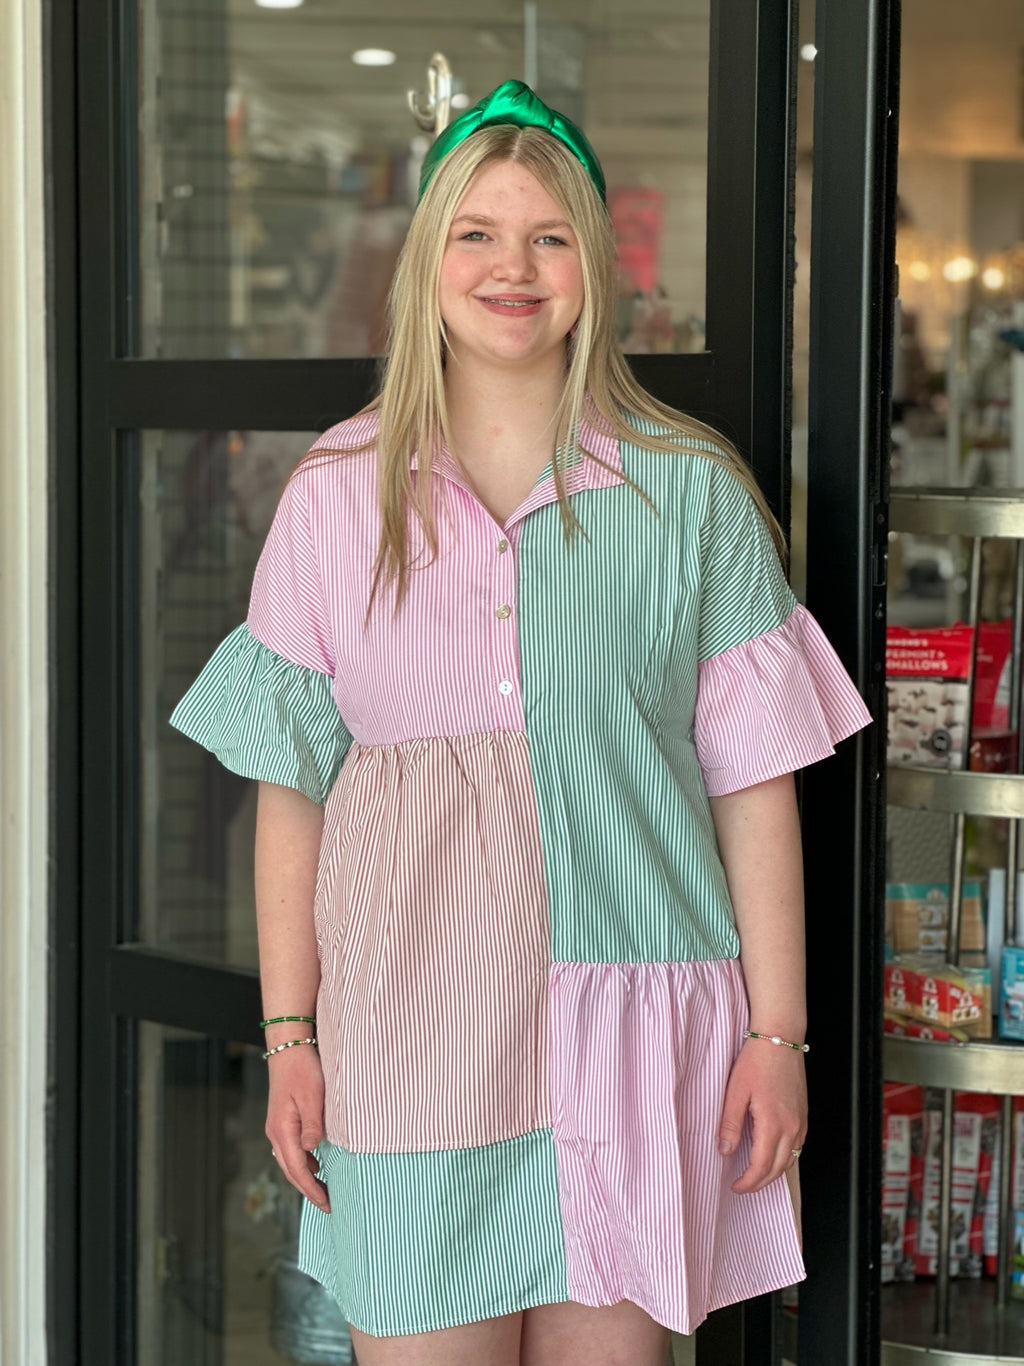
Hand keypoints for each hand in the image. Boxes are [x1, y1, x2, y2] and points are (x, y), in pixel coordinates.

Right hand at [265, 1045, 330, 1212]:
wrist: (288, 1049)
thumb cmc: (303, 1070)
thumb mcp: (313, 1097)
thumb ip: (312, 1125)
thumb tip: (311, 1151)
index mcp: (282, 1131)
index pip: (298, 1169)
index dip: (312, 1188)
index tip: (326, 1203)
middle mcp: (276, 1133)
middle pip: (291, 1170)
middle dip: (308, 1189)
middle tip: (328, 1204)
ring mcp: (277, 1127)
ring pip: (290, 1161)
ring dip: (305, 1177)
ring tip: (324, 1189)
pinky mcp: (282, 1121)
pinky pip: (291, 1150)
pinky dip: (303, 1162)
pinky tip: (316, 1164)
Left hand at [718, 1038, 806, 1193]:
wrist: (781, 1039)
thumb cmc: (757, 1061)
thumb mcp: (735, 1092)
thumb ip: (729, 1124)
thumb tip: (724, 1151)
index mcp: (773, 1124)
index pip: (761, 1166)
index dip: (748, 1182)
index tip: (735, 1186)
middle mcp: (792, 1127)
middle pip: (778, 1169)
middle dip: (759, 1183)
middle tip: (743, 1186)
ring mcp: (801, 1122)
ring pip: (790, 1160)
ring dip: (773, 1173)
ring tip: (755, 1175)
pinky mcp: (804, 1115)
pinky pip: (798, 1147)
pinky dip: (785, 1159)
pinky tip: (772, 1156)